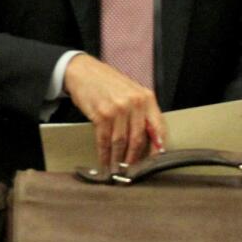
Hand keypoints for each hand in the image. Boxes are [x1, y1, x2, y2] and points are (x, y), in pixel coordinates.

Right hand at [62, 53, 166, 167]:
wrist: (83, 71)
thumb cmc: (108, 83)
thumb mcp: (131, 92)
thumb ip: (142, 112)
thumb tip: (151, 139)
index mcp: (146, 98)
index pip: (158, 128)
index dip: (157, 149)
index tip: (154, 163)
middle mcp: (134, 103)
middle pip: (138, 139)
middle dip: (134, 159)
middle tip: (132, 170)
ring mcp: (117, 109)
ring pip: (121, 142)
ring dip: (118, 159)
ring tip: (117, 169)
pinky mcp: (101, 114)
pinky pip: (104, 140)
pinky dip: (104, 153)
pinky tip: (104, 160)